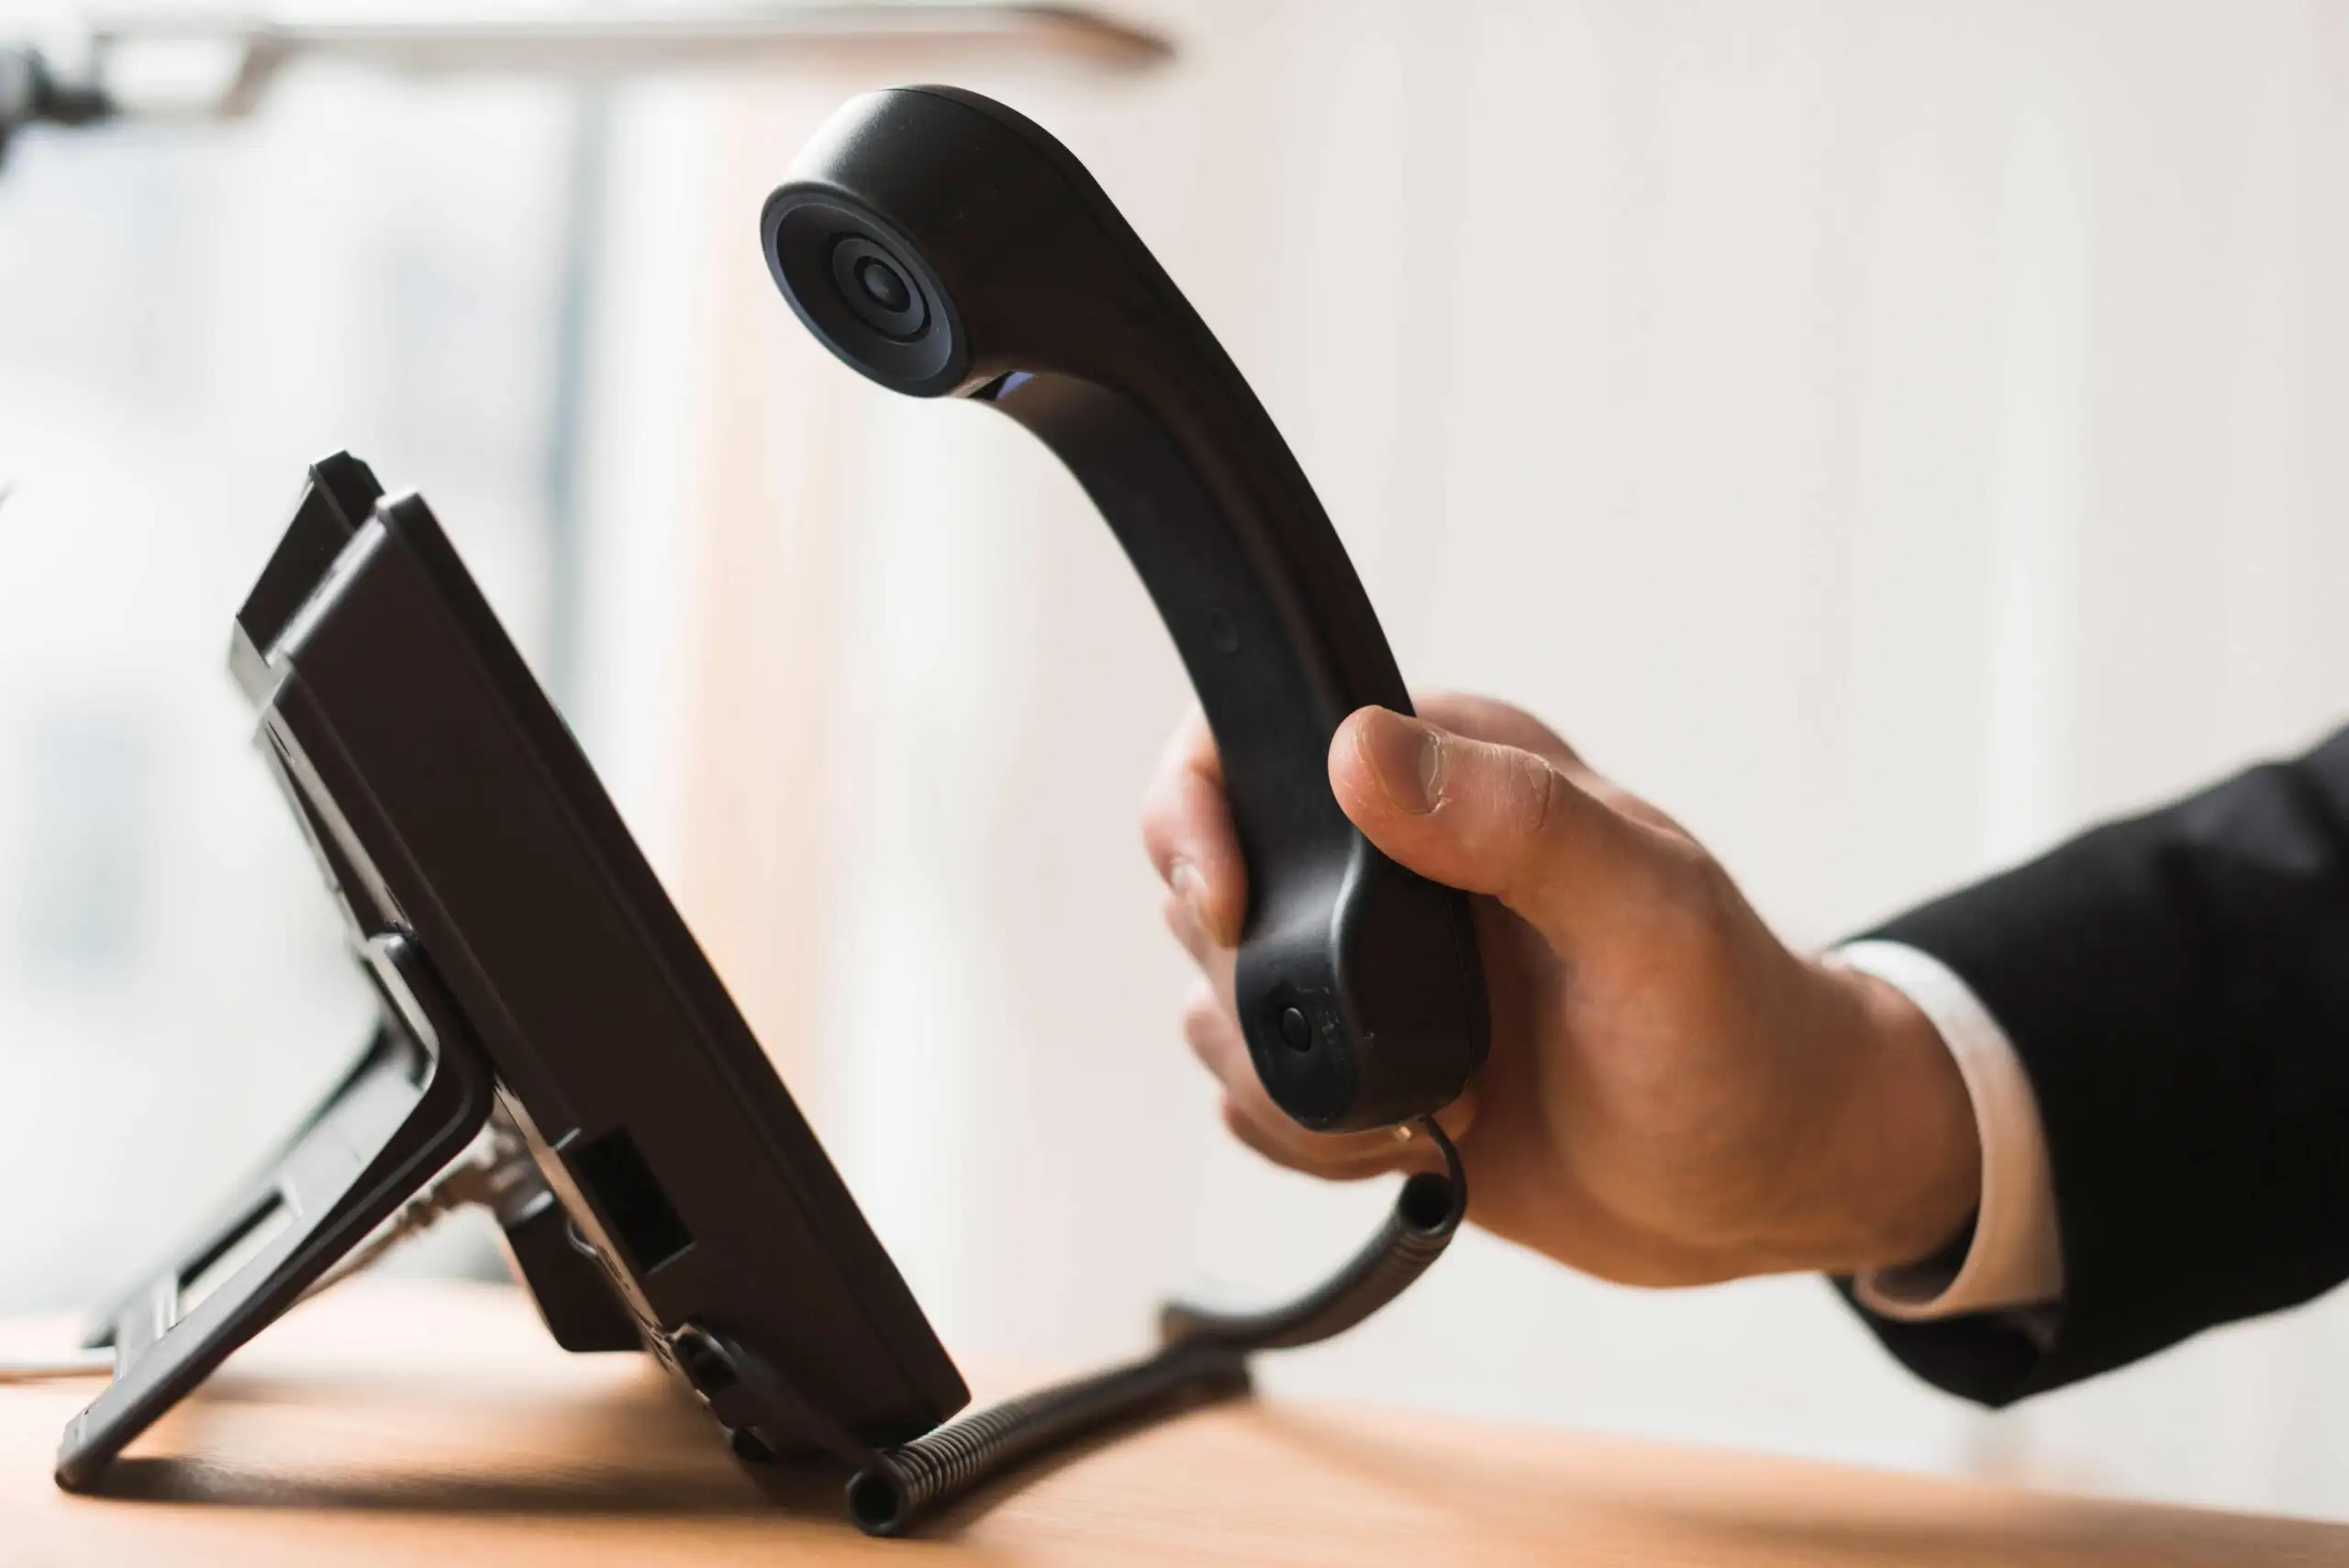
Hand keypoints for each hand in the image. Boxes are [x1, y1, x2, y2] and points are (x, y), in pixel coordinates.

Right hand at [1141, 694, 1980, 1285]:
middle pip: (1205, 884)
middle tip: (1385, 1040)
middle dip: (1260, 985)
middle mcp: (1389, 859)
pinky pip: (1255, 1098)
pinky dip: (1309, 1138)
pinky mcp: (1363, 1062)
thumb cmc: (1743, 1035)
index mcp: (1450, 770)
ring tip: (1428, 1103)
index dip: (1200, 813)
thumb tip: (1360, 750)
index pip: (1248, 737)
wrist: (1768, 1182)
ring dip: (1291, 1080)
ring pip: (1217, 1004)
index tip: (1233, 908)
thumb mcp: (1651, 918)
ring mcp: (1368, 967)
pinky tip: (1416, 1144)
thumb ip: (1519, 825)